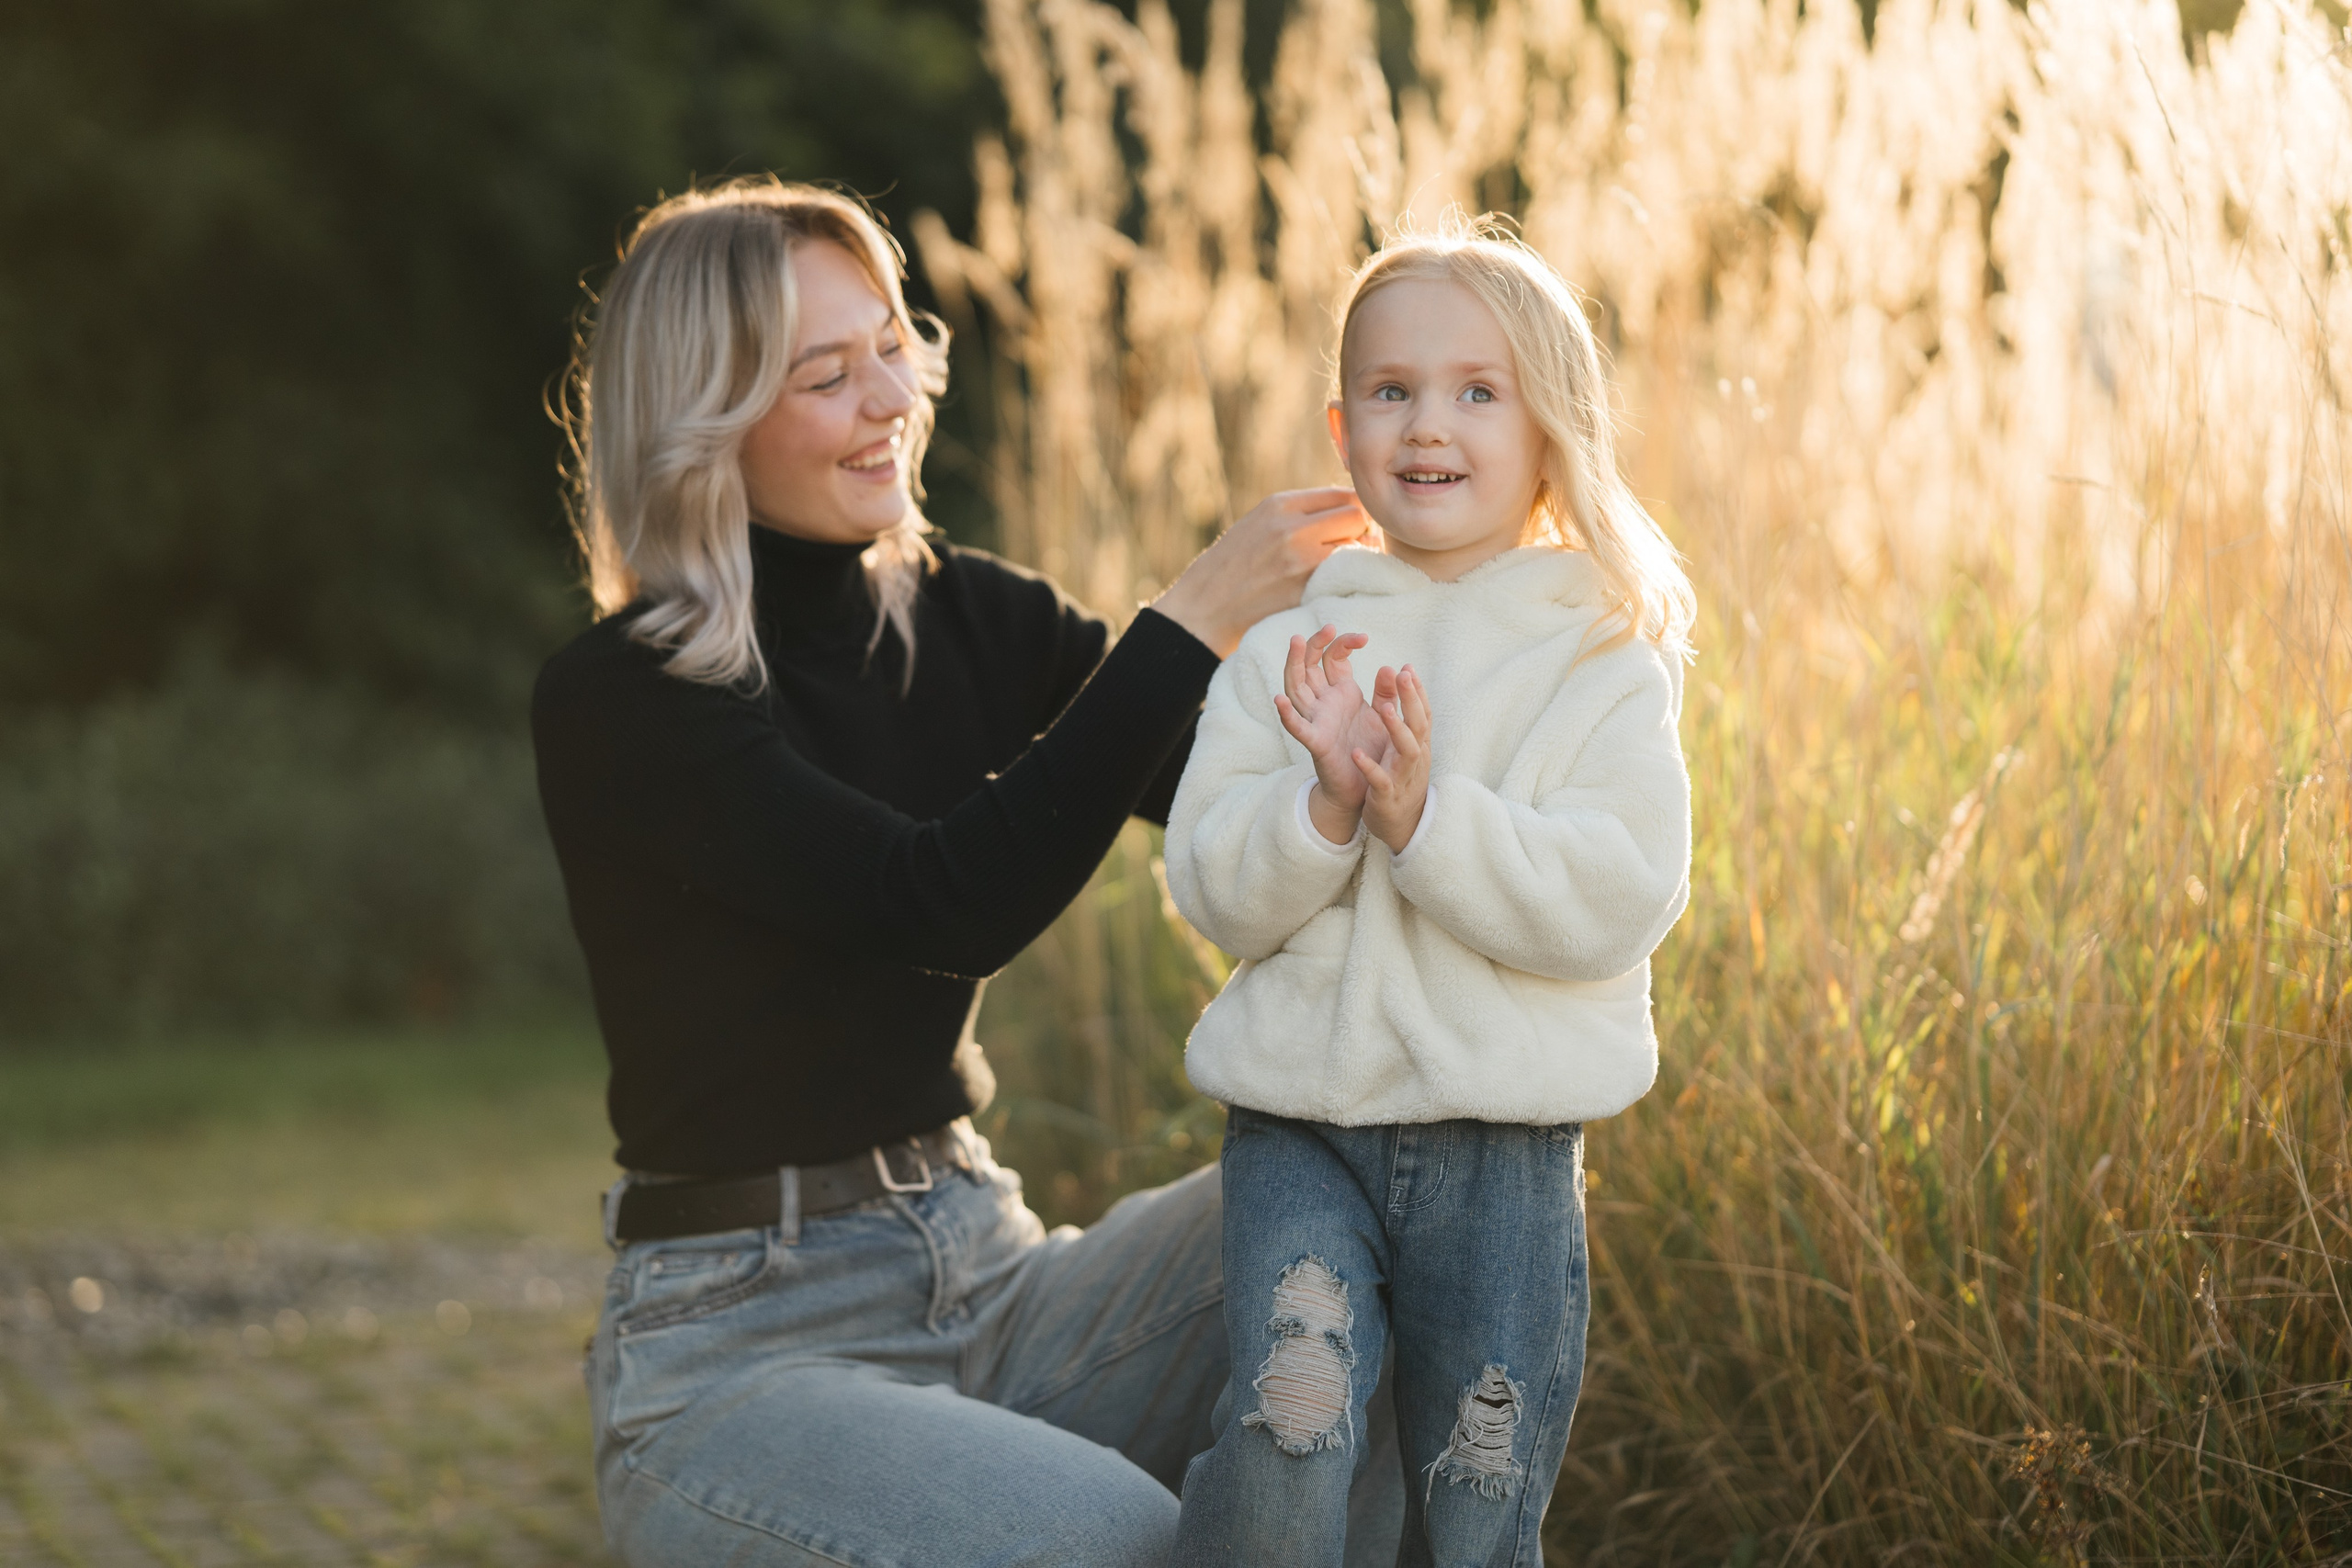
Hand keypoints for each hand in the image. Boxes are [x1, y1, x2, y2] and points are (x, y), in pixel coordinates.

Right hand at [1148, 488, 1368, 656]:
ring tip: (1339, 567)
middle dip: (1361, 531)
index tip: (1351, 526)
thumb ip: (1298, 512)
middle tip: (1352, 547)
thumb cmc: (1232, 565)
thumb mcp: (1258, 521)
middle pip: (1356, 517)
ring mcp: (1300, 560)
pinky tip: (1331, 585)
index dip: (1355, 510)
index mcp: (1280, 505)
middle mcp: (1293, 527)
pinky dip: (1345, 580)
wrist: (1204, 607)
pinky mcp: (1305, 590)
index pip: (1343, 494)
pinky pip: (1344, 577)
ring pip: (1356, 548)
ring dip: (1356, 557)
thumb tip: (1347, 508)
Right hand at [1272, 625, 1381, 840]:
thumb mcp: (1382, 716)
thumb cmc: (1370, 750)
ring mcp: (1317, 721)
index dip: (1342, 643)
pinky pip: (1298, 728)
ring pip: (1297, 689)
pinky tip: (1280, 700)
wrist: (1365, 787)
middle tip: (1326, 627)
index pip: (1333, 659)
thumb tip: (1394, 667)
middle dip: (1314, 645)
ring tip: (1296, 643)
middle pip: (1309, 666)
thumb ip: (1386, 692)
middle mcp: (1324, 703)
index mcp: (1340, 694)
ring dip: (1295, 666)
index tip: (1363, 637)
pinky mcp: (1316, 744)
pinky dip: (1288, 716)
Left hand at [1357, 664, 1431, 853]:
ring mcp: (1403, 776)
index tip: (1408, 668)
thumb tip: (1397, 672)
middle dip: (1412, 700)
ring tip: (1383, 709)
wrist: (1403, 825)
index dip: (1417, 691)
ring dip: (1397, 729)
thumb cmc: (1400, 777)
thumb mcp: (1401, 744)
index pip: (1422, 712)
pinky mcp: (1387, 795)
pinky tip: (1356, 754)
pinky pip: (1380, 780)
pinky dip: (1370, 767)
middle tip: (1403, 675)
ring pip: (1407, 750)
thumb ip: (1397, 709)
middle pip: (1419, 724)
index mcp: (1418, 743)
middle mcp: (1415, 757)